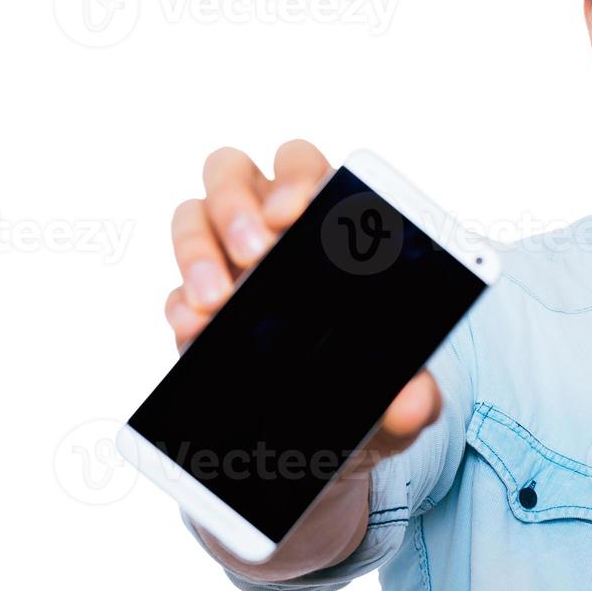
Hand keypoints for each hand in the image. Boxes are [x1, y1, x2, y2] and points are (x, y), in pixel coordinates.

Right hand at [164, 139, 440, 459]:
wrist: (328, 421)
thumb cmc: (371, 373)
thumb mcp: (401, 384)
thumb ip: (415, 391)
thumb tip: (414, 403)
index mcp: (326, 217)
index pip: (305, 169)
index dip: (297, 178)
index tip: (295, 210)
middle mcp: (268, 224)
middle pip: (232, 173)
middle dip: (237, 204)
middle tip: (255, 253)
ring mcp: (225, 258)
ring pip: (192, 216)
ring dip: (197, 250)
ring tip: (217, 299)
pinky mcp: (196, 305)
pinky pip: (176, 290)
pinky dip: (179, 305)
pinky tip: (193, 328)